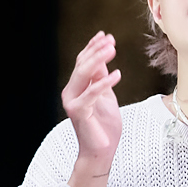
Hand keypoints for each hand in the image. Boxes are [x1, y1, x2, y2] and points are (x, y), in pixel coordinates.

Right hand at [62, 31, 121, 186]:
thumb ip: (101, 80)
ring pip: (84, 74)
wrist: (101, 151)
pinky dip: (104, 82)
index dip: (93, 48)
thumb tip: (103, 60)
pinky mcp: (78, 111)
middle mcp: (71, 92)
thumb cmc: (104, 126)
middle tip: (111, 40)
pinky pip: (92, 92)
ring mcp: (72, 101)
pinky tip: (117, 74)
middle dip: (96, 50)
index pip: (82, 62)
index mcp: (76, 87)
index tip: (106, 35)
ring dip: (99, 59)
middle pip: (82, 65)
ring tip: (112, 50)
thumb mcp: (106, 97)